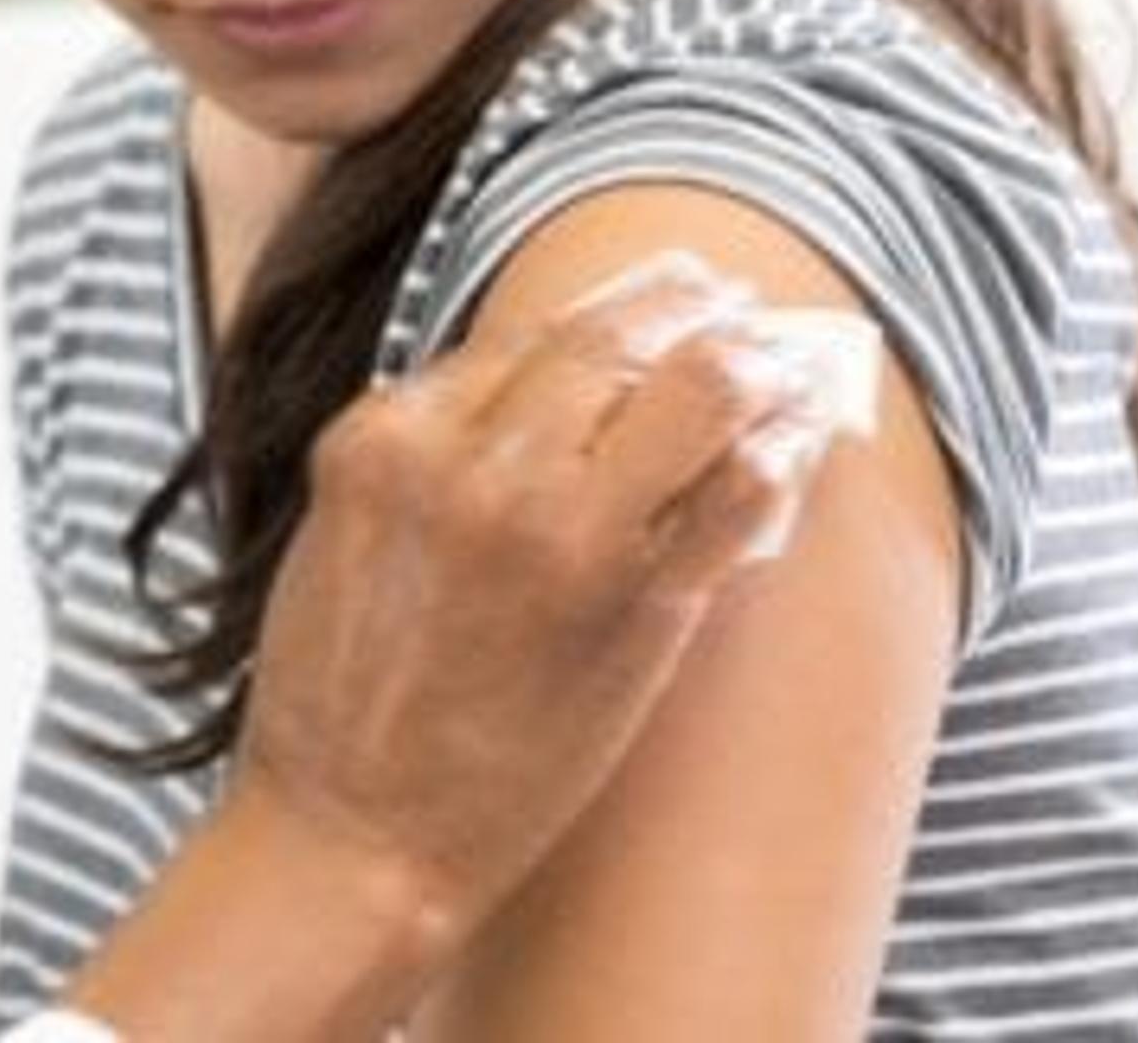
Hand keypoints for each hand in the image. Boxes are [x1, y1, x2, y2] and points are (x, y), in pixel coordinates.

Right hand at [71, 253, 836, 1028]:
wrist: (352, 840)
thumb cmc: (338, 705)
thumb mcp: (343, 539)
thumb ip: (421, 457)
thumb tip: (517, 396)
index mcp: (383, 442)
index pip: (514, 345)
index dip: (594, 320)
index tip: (645, 304)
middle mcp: (470, 467)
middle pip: (604, 343)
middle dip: (682, 306)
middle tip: (728, 296)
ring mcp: (558, 532)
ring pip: (689, 395)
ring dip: (749, 363)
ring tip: (785, 356)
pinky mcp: (635, 605)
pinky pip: (735, 499)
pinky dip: (778, 457)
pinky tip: (799, 440)